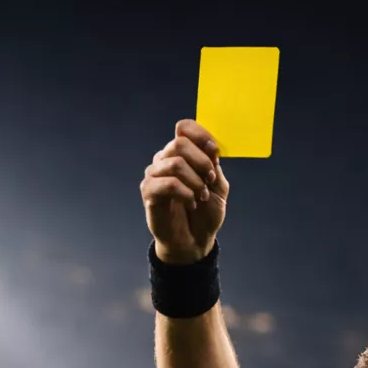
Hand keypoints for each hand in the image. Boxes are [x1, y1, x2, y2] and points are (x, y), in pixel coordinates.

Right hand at [141, 119, 228, 263]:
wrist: (195, 240)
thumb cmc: (205, 213)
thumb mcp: (218, 186)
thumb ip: (214, 165)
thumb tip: (211, 146)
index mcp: (182, 153)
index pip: (184, 128)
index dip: (201, 135)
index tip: (215, 152)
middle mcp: (165, 160)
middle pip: (179, 143)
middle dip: (202, 162)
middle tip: (209, 181)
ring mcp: (155, 175)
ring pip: (175, 163)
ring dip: (195, 181)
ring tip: (201, 196)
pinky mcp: (149, 192)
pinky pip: (168, 184)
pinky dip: (186, 194)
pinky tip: (191, 204)